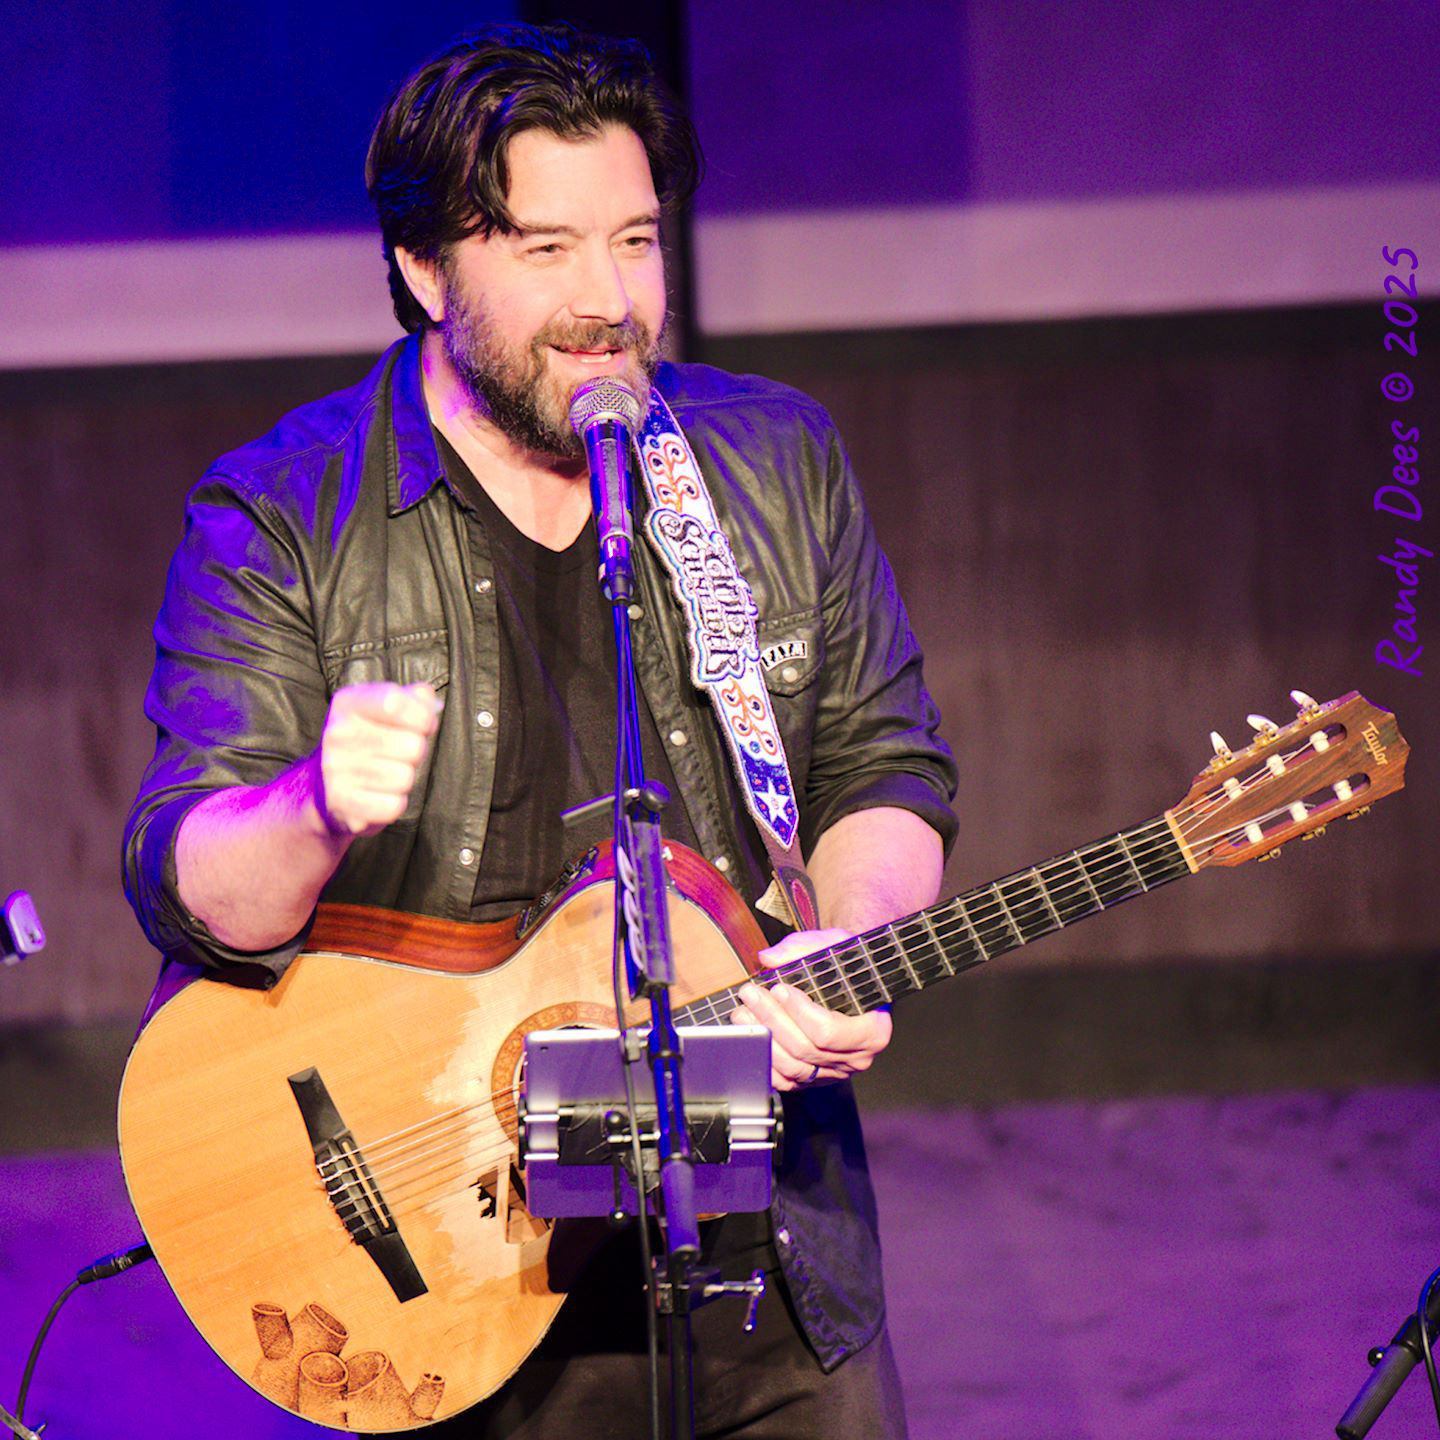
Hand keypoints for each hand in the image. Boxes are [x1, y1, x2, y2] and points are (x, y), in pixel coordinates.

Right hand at [312, 682, 440, 837]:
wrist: (324, 786)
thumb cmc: (367, 743)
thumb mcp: (384, 711)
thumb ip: (414, 699)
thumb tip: (431, 705)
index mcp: (348, 703)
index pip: (395, 702)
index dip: (422, 716)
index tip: (422, 724)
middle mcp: (337, 733)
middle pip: (412, 745)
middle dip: (415, 753)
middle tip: (397, 755)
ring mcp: (335, 769)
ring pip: (405, 777)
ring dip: (404, 779)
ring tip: (385, 774)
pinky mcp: (341, 802)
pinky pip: (393, 805)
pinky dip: (393, 804)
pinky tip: (377, 795)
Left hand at [730, 929, 892, 1090]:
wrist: (854, 987)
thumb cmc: (849, 969)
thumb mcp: (837, 947)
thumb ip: (806, 947)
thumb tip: (770, 958)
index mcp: (872, 1031)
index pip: (829, 1032)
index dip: (799, 1012)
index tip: (779, 989)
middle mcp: (856, 1058)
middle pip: (806, 1049)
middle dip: (772, 1019)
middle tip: (751, 994)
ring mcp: (835, 1072)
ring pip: (793, 1067)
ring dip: (763, 1039)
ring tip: (744, 1013)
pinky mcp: (816, 1079)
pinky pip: (786, 1080)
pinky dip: (766, 1060)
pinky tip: (752, 1037)